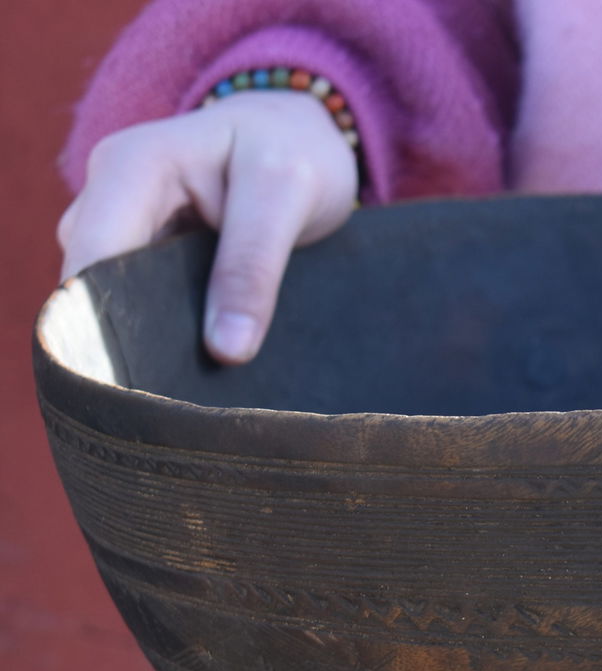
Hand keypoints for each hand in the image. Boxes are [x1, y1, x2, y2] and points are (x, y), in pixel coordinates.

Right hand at [57, 90, 358, 363]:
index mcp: (130, 166)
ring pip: (113, 298)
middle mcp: (107, 195)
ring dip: (152, 335)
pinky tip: (200, 352)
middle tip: (189, 387)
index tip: (151, 377)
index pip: (94, 260)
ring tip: (204, 370)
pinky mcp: (138, 253)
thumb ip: (253, 267)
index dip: (111, 320)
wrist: (295, 137)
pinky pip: (139, 298)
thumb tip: (226, 350)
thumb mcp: (285, 194)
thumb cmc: (291, 153)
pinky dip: (166, 326)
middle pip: (93, 284)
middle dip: (133, 335)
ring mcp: (118, 226)